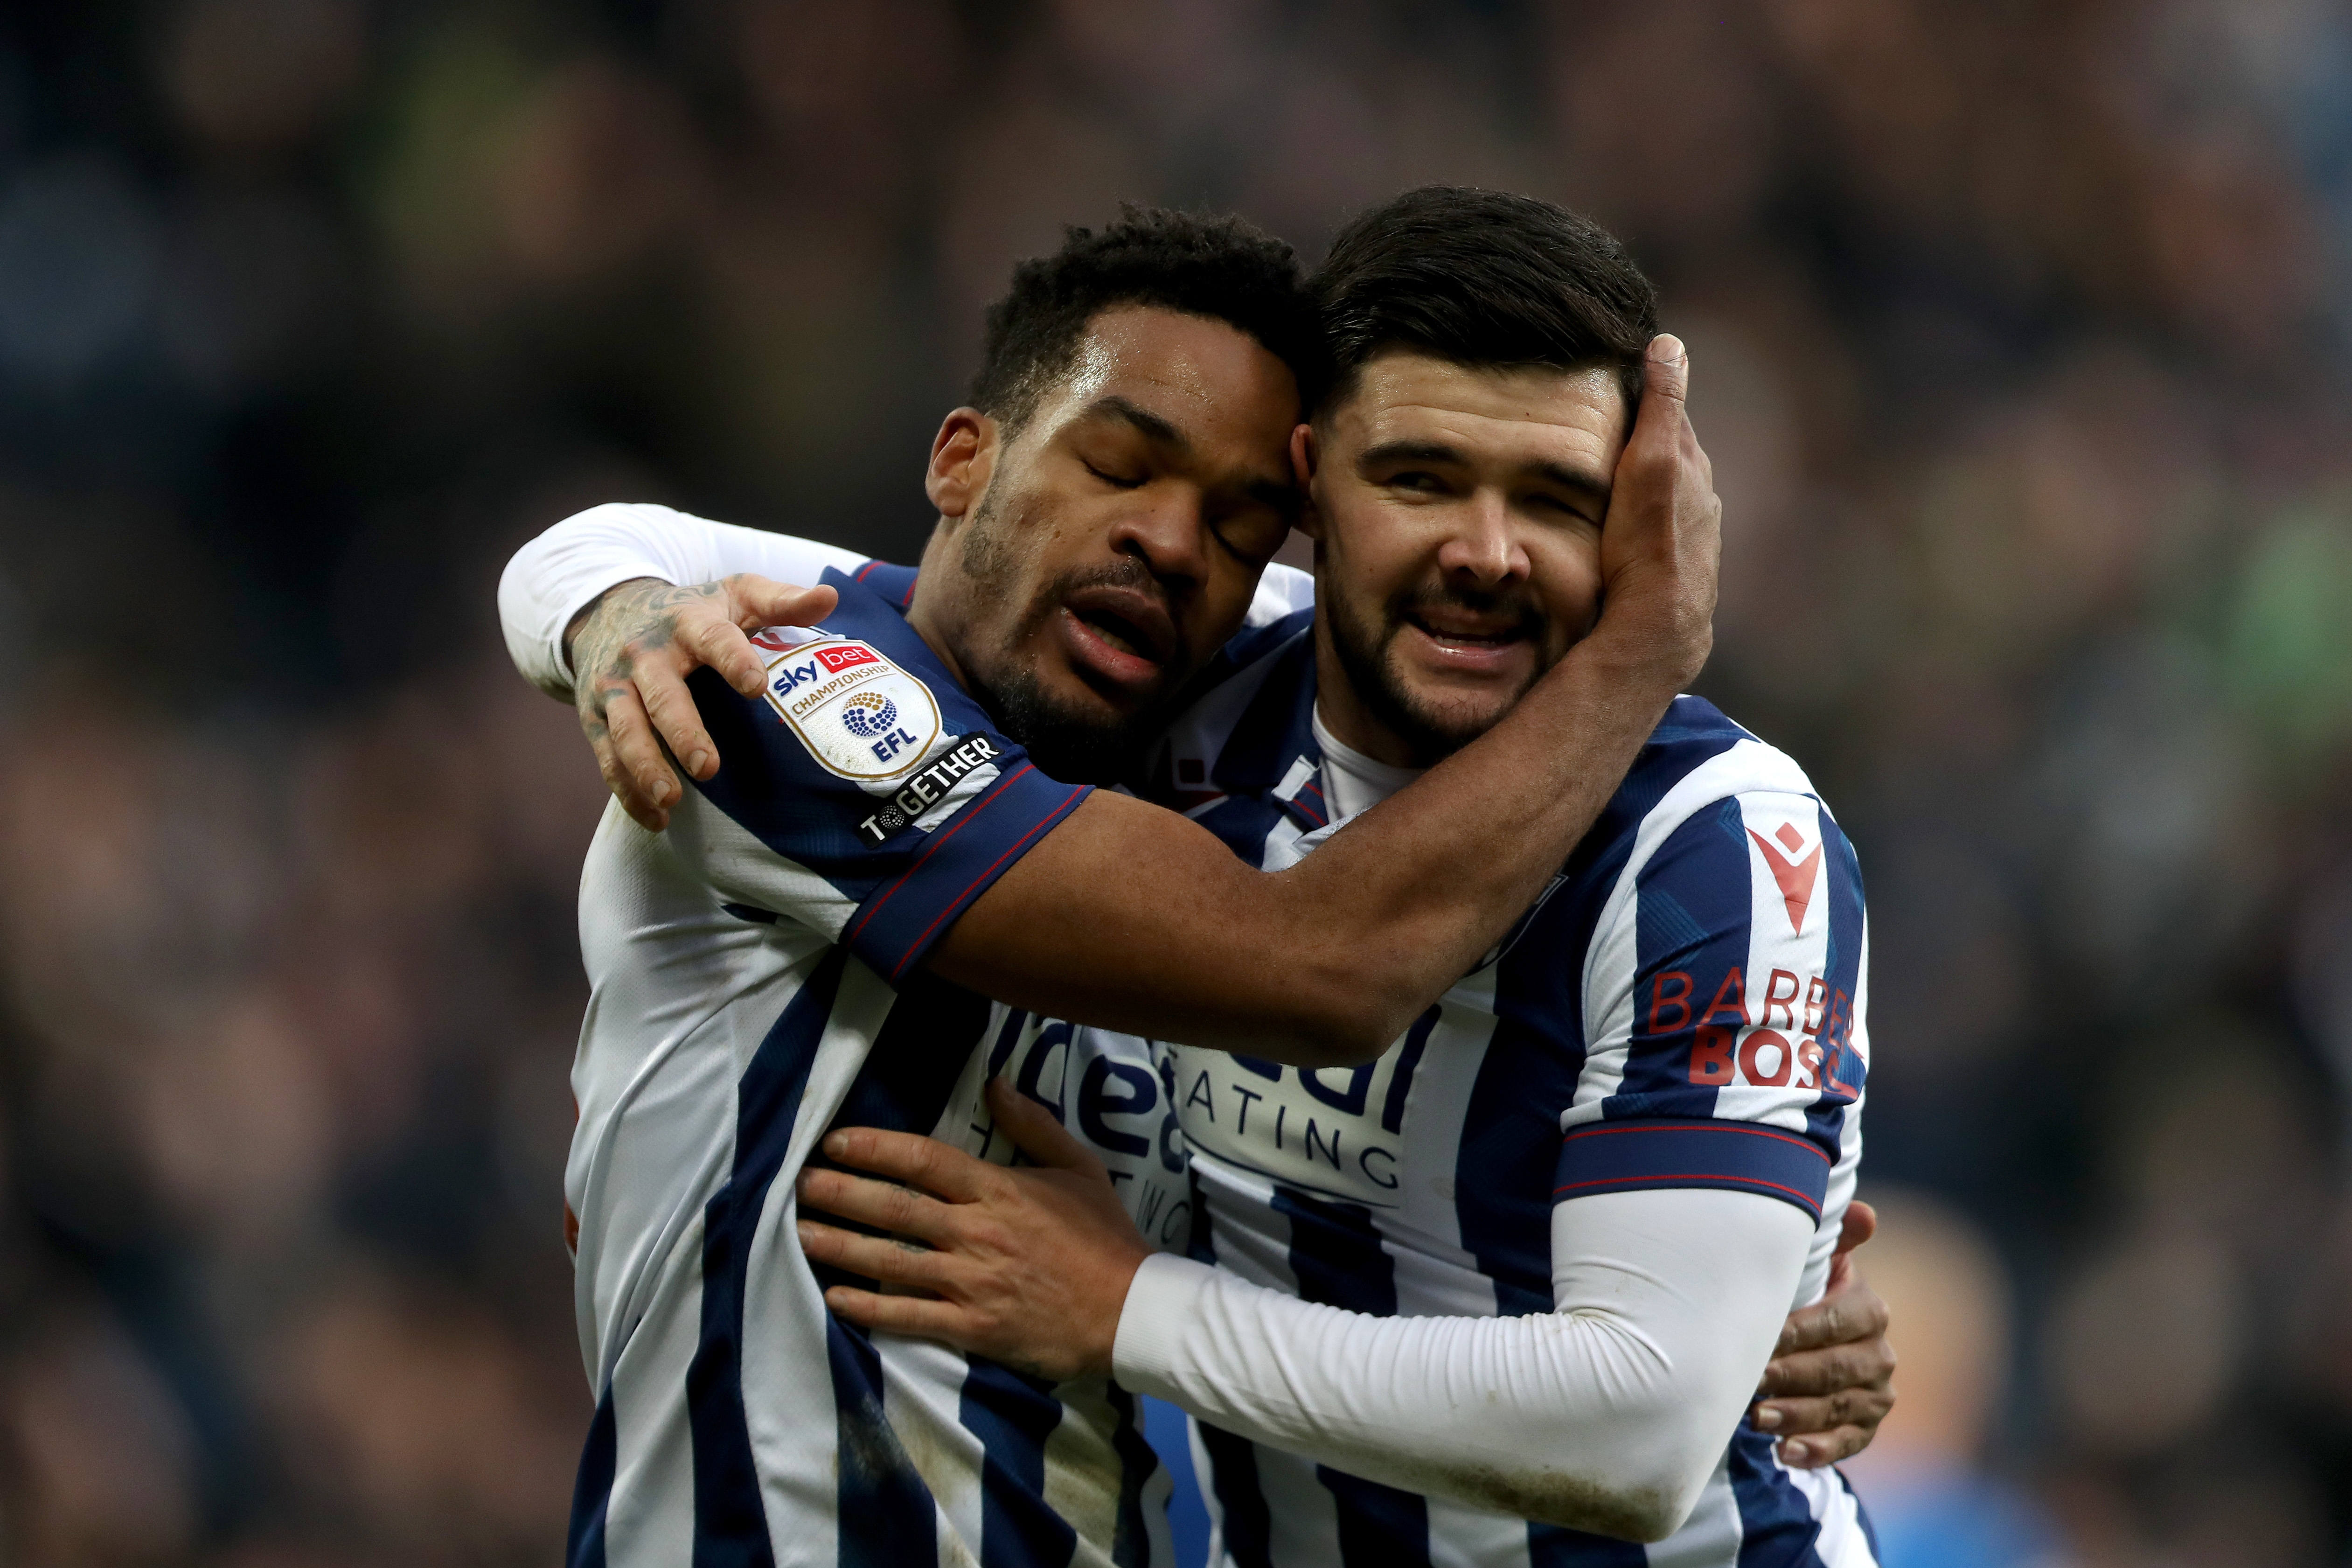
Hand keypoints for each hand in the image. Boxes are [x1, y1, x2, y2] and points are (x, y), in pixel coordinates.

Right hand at [565, 574, 837, 830]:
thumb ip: (781, 601)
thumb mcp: (734, 596)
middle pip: (662, 694)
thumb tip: (829, 597)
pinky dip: (627, 791)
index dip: (734, 661)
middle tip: (708, 767)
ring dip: (645, 767)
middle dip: (682, 732)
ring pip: (626, 730)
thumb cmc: (689, 611)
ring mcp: (615, 687)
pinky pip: (607, 757)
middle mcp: (646, 655)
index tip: (757, 686)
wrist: (608, 608)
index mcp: (686, 623)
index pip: (712, 640)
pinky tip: (656, 820)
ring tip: (671, 799)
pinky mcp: (596, 716)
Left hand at [795, 1079, 1150, 1381]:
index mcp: (999, 1190)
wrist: (1131, 1311)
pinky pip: (908, 1317)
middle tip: (798, 1183)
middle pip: (894, 1208)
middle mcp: (977, 1232)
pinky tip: (835, 1298)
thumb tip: (995, 1083)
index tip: (836, 1141)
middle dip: (840, 1193)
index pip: (925, 1160)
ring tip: (799, 1234)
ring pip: (891, 1262)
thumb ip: (1033, 1125)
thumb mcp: (1079, 1167)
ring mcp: (971, 1283)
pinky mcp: (972, 1327)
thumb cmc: (1104, 1237)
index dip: (875, 1148)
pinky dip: (868, 1308)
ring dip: (840, 1247)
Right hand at [1589, 334, 1720, 690]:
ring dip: (1649, 490)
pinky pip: (1665, 535)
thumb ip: (1661, 404)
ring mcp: (1697, 537)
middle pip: (1672, 459)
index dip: (1647, 402)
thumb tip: (1670, 344)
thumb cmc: (1647, 538)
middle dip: (1648, 445)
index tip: (1621, 387)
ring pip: (1671, 500)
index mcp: (1691, 467)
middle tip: (1610, 436)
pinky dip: (1649, 526)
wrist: (1658, 621)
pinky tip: (1630, 536)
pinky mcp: (1685, 570)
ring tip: (1615, 488)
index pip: (1670, 420)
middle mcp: (1702, 499)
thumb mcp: (1651, 459)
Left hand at [1751, 1200, 1895, 1466]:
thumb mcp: (1816, 1263)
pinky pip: (1846, 1444)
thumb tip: (1865, 1213)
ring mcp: (1875, 1394)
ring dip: (1796, 1417)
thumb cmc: (1802, 1293)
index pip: (1835, 1321)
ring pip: (1836, 1409)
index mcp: (1868, 1309)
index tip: (1760, 1340)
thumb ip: (1835, 1237)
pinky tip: (1786, 1453)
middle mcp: (1879, 1354)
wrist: (1811, 1341)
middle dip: (1790, 1378)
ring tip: (1756, 1420)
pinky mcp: (1865, 1427)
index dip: (1797, 1333)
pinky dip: (1816, 1451)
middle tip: (1751, 1384)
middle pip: (1834, 1369)